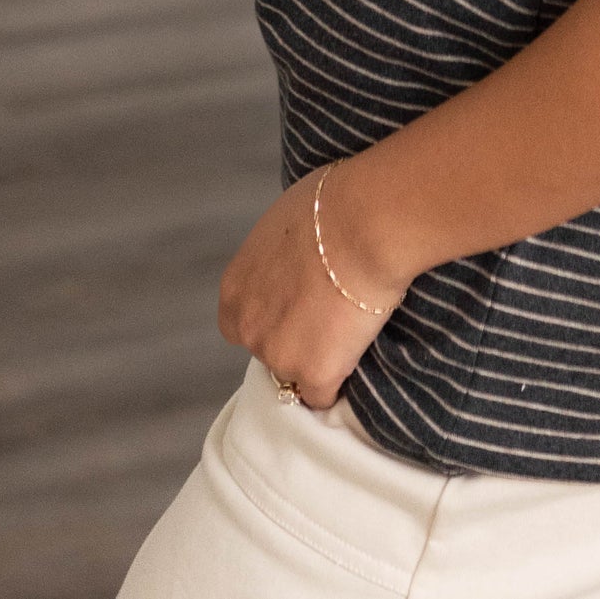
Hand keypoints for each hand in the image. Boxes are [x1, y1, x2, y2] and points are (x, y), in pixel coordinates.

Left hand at [217, 167, 402, 409]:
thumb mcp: (284, 223)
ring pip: (297, 372)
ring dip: (320, 359)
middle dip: (295, 338)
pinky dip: (340, 381)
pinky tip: (357, 354)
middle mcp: (247, 327)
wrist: (365, 225)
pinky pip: (325, 394)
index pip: (241, 323)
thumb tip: (293, 258)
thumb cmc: (332, 206)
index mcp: (235, 289)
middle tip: (330, 314)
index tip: (301, 306)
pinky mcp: (313, 375)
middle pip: (268, 349)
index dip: (274, 316)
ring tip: (352, 327)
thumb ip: (277, 257)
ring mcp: (279, 356)